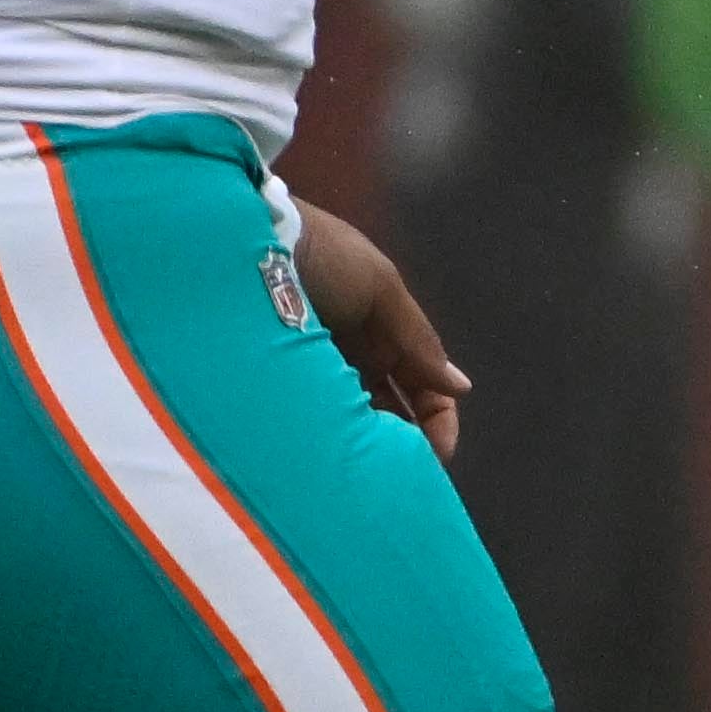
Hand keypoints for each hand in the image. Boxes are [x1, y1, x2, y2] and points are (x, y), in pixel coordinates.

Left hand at [293, 199, 470, 457]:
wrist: (249, 239)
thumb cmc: (323, 258)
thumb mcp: (380, 289)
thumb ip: (418, 340)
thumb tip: (461, 386)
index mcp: (385, 330)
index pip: (424, 384)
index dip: (438, 417)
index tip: (438, 455)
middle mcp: (355, 353)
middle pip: (393, 406)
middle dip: (407, 439)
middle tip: (405, 472)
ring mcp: (319, 368)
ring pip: (357, 416)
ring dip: (372, 441)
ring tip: (372, 468)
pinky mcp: (285, 380)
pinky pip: (319, 415)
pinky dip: (336, 434)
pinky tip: (339, 453)